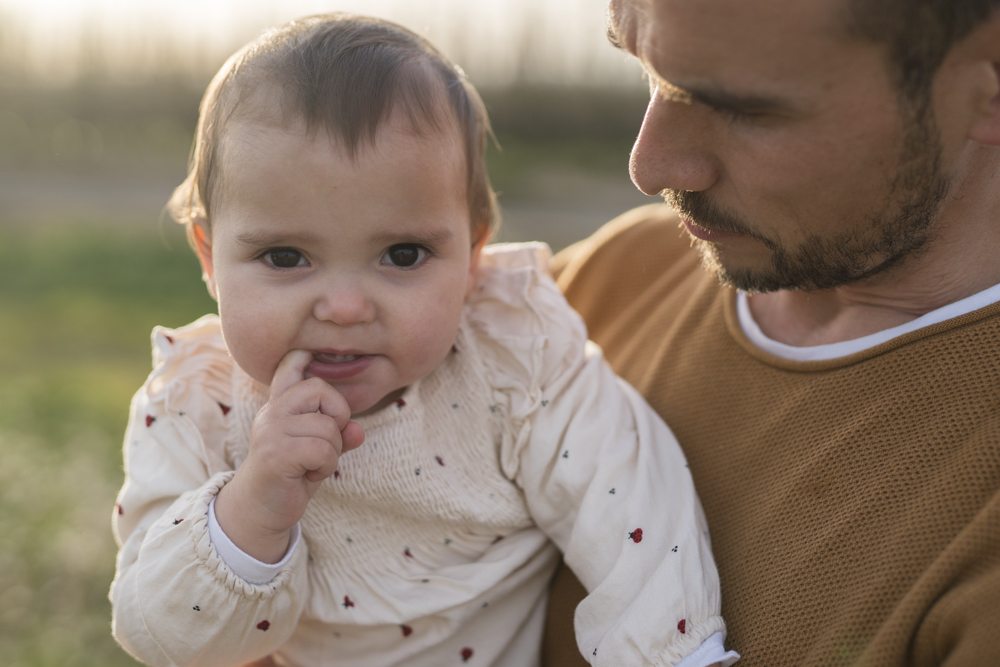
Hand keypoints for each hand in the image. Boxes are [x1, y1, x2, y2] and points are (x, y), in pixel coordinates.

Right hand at [214, 350, 364, 562]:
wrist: (260, 512)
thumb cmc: (292, 477)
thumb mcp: (318, 452)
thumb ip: (339, 436)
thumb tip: (359, 431)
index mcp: (280, 406)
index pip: (288, 369)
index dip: (300, 356)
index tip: (306, 349)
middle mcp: (272, 412)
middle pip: (321, 390)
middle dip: (337, 417)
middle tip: (326, 445)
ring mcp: (271, 431)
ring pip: (328, 427)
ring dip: (332, 452)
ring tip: (313, 466)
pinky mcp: (275, 453)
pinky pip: (323, 450)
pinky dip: (326, 466)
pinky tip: (309, 475)